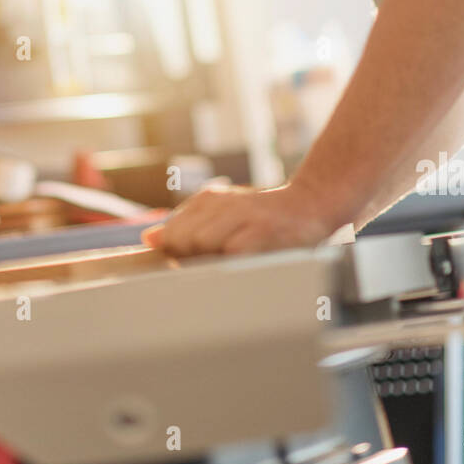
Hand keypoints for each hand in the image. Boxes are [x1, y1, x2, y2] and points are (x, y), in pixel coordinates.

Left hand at [141, 181, 330, 256]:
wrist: (313, 203)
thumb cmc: (266, 217)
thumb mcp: (224, 213)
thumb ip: (187, 224)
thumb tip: (150, 238)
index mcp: (210, 199)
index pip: (172, 232)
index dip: (178, 254)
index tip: (194, 263)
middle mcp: (223, 202)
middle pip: (183, 240)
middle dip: (193, 259)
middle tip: (218, 264)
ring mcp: (244, 215)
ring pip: (203, 243)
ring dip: (214, 261)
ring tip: (235, 263)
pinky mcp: (263, 231)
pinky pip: (232, 253)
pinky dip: (235, 264)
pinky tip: (248, 265)